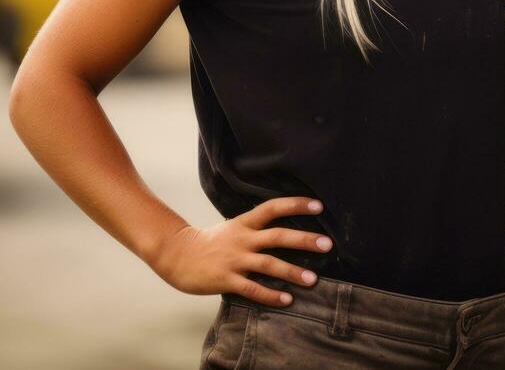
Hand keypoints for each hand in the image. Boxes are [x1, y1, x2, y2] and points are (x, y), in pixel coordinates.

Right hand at [147, 196, 332, 307]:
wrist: (177, 255)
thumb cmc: (211, 242)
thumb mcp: (235, 226)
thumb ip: (257, 227)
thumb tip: (287, 228)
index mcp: (245, 223)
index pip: (273, 207)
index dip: (296, 205)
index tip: (319, 205)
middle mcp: (242, 239)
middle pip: (277, 236)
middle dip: (303, 240)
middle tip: (327, 244)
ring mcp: (234, 260)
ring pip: (268, 264)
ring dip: (292, 272)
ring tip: (313, 279)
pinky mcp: (226, 280)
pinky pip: (252, 288)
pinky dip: (270, 295)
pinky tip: (287, 299)